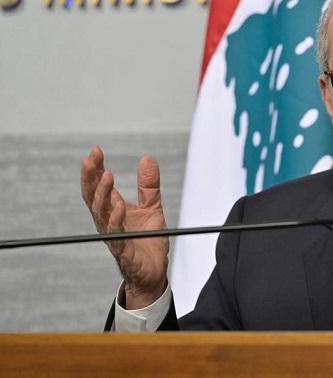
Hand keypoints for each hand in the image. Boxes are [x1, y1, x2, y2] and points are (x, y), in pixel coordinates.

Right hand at [81, 145, 169, 308]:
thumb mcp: (152, 207)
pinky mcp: (123, 249)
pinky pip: (116, 233)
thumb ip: (148, 185)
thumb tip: (147, 158)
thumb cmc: (148, 240)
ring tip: (107, 175)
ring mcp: (113, 235)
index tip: (95, 150)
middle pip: (93, 197)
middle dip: (90, 177)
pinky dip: (117, 219)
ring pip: (101, 213)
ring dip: (102, 194)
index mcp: (112, 210)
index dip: (96, 169)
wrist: (154, 271)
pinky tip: (120, 205)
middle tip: (90, 158)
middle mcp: (108, 221)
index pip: (99, 186)